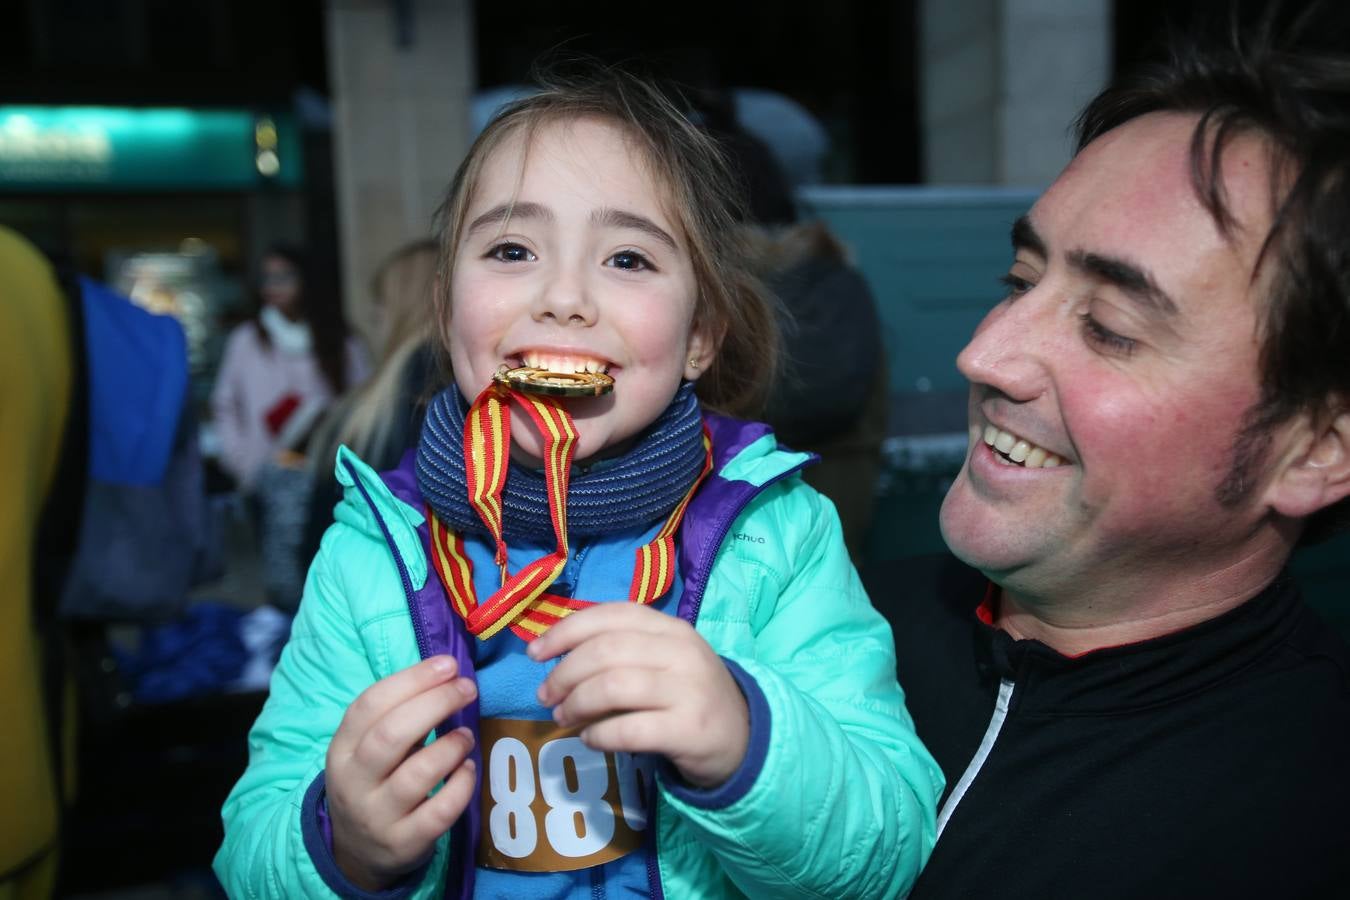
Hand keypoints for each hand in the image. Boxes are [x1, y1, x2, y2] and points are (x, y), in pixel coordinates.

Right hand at [326, 655, 478, 890]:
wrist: (357, 852)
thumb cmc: (374, 782)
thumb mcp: (368, 750)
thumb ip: (400, 716)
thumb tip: (448, 675)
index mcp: (342, 749)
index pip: (369, 704)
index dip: (412, 679)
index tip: (448, 665)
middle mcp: (353, 782)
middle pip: (390, 735)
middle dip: (434, 704)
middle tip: (467, 689)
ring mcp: (377, 816)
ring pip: (414, 776)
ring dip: (449, 747)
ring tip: (467, 735)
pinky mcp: (403, 843)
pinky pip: (437, 813)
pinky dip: (460, 787)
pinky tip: (468, 770)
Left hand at [529, 604, 748, 788]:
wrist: (743, 736)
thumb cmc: (688, 692)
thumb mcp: (663, 658)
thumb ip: (621, 648)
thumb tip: (554, 656)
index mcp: (671, 627)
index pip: (611, 615)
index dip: (565, 630)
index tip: (535, 653)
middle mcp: (681, 652)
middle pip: (605, 651)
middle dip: (564, 673)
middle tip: (546, 695)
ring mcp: (688, 690)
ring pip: (612, 687)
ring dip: (576, 703)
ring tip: (563, 716)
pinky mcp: (689, 730)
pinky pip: (628, 729)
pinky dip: (598, 735)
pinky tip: (590, 739)